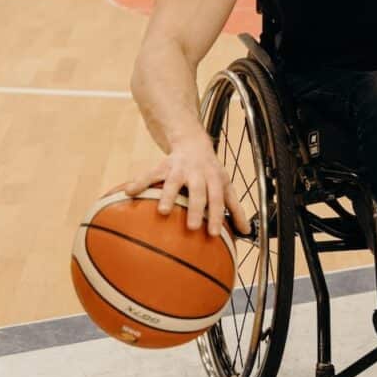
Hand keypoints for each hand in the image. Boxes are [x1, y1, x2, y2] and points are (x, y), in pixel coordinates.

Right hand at [122, 137, 251, 236]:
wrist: (193, 142)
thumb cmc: (211, 172)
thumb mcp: (225, 186)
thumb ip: (235, 209)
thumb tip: (247, 233)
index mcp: (215, 179)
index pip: (219, 198)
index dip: (218, 215)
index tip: (215, 234)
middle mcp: (198, 173)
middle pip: (199, 191)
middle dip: (197, 208)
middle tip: (193, 227)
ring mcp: (179, 169)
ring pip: (173, 182)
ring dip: (168, 196)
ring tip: (162, 211)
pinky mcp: (163, 166)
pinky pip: (150, 174)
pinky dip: (139, 182)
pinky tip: (129, 192)